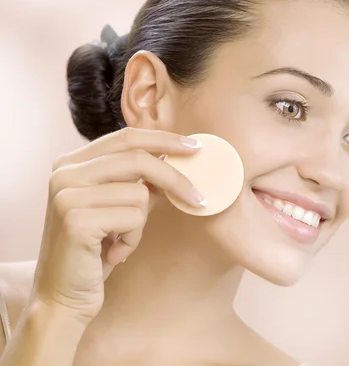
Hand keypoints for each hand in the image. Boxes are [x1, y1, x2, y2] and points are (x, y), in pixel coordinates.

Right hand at [31, 128, 204, 323]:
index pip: (126, 137)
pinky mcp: (76, 220)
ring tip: (121, 241)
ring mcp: (67, 195)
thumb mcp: (117, 209)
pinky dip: (133, 239)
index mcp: (71, 164)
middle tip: (199, 198)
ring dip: (141, 223)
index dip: (164, 139)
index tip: (195, 147)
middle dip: (175, 178)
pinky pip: (133, 218)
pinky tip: (113, 254)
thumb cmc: (94, 252)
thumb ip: (138, 183)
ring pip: (139, 193)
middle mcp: (64, 173)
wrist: (62, 297)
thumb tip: (177, 160)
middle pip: (138, 158)